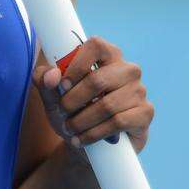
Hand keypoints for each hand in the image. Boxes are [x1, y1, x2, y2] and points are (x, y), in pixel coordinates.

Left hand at [33, 36, 153, 154]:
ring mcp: (139, 91)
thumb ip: (44, 80)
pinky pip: (119, 122)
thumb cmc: (70, 110)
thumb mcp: (50, 95)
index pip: (96, 46)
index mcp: (106, 55)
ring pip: (107, 105)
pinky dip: (94, 133)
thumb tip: (51, 76)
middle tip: (61, 112)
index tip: (62, 86)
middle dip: (72, 100)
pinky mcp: (145, 113)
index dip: (76, 66)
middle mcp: (127, 69)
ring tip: (69, 129)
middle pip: (98, 80)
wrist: (87, 143)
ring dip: (81, 121)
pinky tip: (81, 139)